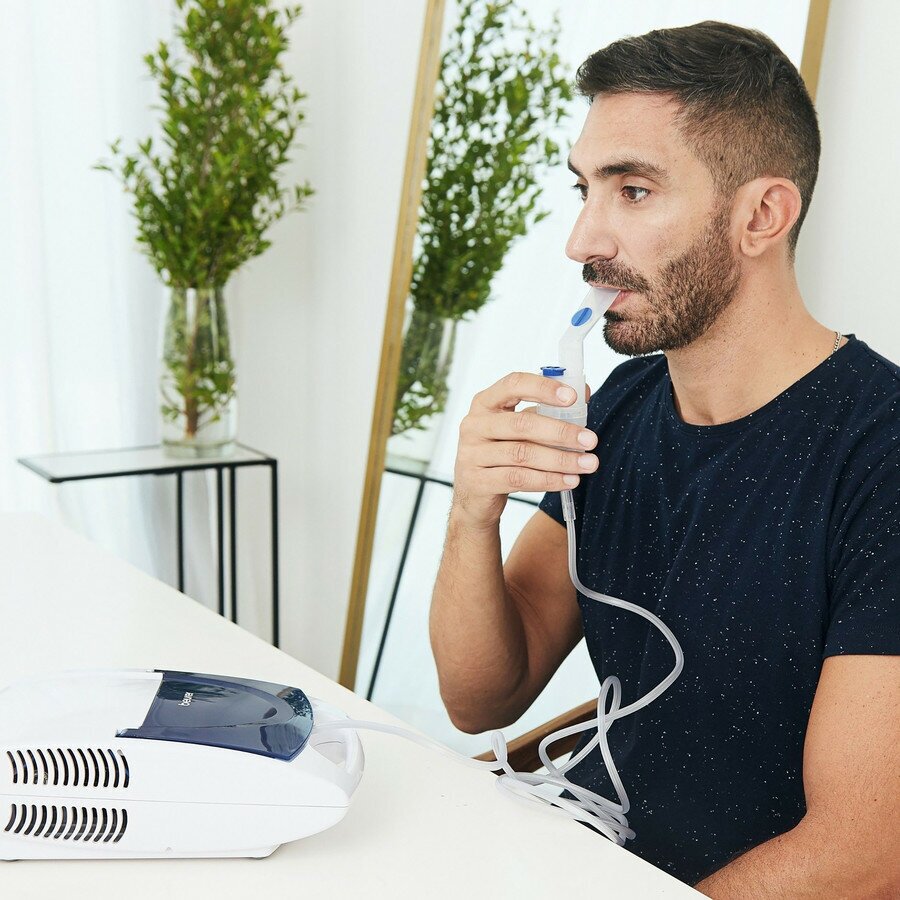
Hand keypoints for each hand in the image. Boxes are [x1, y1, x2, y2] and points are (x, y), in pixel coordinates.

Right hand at [452, 372, 597, 528]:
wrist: (474, 496)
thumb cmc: (501, 454)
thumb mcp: (519, 429)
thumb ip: (546, 410)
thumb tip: (584, 392)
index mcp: (485, 403)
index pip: (513, 385)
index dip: (543, 388)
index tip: (573, 397)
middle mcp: (474, 425)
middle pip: (521, 423)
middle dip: (561, 431)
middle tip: (590, 440)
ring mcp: (472, 454)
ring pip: (522, 454)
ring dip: (560, 459)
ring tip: (586, 464)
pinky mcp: (477, 481)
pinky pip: (518, 479)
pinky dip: (548, 480)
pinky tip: (568, 481)